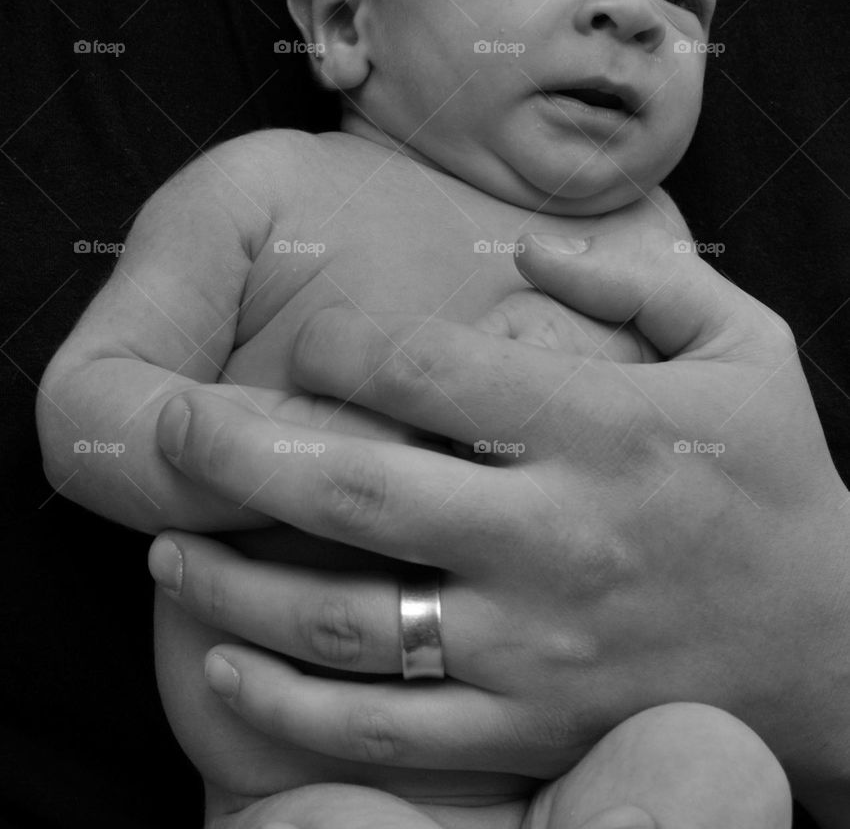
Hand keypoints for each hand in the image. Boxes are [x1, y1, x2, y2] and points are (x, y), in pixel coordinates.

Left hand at [151, 228, 849, 825]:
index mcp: (602, 430)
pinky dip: (287, 704)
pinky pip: (382, 731)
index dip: (342, 345)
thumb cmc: (776, 480)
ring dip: (233, 580)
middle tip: (169, 423)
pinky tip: (225, 661)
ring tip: (166, 543)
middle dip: (237, 450)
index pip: (432, 373)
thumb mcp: (744, 346)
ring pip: (345, 622)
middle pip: (359, 491)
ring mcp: (533, 648)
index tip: (308, 342)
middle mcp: (553, 540)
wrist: (831, 648)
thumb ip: (635, 281)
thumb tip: (523, 251)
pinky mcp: (526, 729)